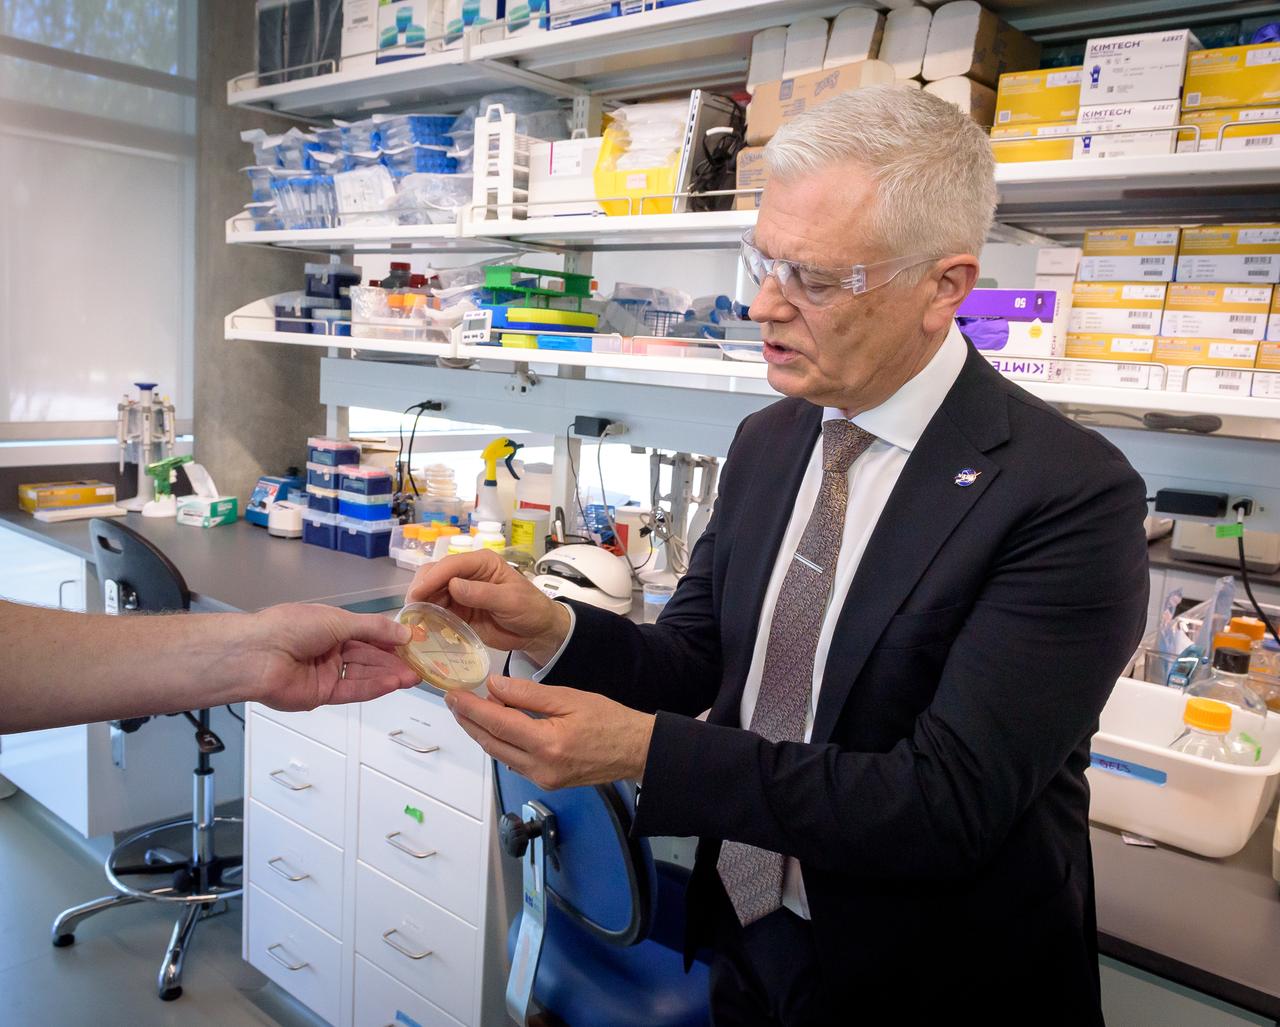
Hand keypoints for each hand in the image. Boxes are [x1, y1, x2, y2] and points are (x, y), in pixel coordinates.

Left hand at [241, 604, 418, 711]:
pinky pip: (353, 691)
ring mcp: (326, 673)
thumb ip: (374, 629)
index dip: (391, 639)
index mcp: (331, 627)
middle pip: (369, 657)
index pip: (368, 634)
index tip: (415, 643)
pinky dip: (374, 687)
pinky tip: (394, 683)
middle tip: (421, 664)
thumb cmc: (292, 626)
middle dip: (395, 660)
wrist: (257, 654)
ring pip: (364, 674)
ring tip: (415, 676)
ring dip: (389, 675)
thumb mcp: (338, 620)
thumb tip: (405, 632)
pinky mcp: (322, 695)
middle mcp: (330, 650)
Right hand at [407, 551, 570, 664]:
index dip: (432, 578)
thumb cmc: (530, 609)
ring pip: (431, 592)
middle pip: (435, 574)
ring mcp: (461, 592)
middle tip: (412, 609)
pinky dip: (427, 616)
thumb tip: (453, 585)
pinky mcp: (458, 610)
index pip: (451, 565)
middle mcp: (468, 574)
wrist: (537, 632)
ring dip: (421, 604)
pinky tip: (422, 626)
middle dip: (421, 588)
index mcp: (482, 563)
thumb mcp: (511, 601)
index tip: (417, 594)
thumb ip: (483, 593)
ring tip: (414, 620)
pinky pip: (437, 610)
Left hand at [446, 675, 654, 789]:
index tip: (453, 694)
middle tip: (453, 700)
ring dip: (481, 732)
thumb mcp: (569, 698)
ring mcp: (541, 778)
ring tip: (469, 710)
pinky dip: (499, 742)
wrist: (635, 751)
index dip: (471, 708)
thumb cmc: (609, 720)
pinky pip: (512, 761)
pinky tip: (496, 725)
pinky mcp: (545, 782)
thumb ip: (528, 693)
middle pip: (491, 742)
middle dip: (468, 721)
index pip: (497, 723)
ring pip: (498, 754)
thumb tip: (494, 686)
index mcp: (546, 743)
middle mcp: (539, 767)